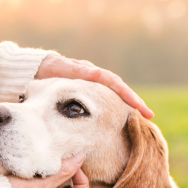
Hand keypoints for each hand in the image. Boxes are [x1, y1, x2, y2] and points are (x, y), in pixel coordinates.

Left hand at [35, 53, 153, 118]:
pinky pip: (106, 101)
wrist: (38, 69)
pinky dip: (116, 108)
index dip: (127, 95)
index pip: (115, 83)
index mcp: (92, 72)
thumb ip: (77, 70)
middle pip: (120, 90)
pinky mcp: (89, 93)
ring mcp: (94, 85)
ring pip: (115, 96)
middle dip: (135, 103)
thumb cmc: (49, 69)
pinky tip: (122, 119)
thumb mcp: (61, 68)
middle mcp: (97, 78)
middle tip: (150, 116)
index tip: (138, 106)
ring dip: (128, 106)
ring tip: (142, 119)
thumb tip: (97, 73)